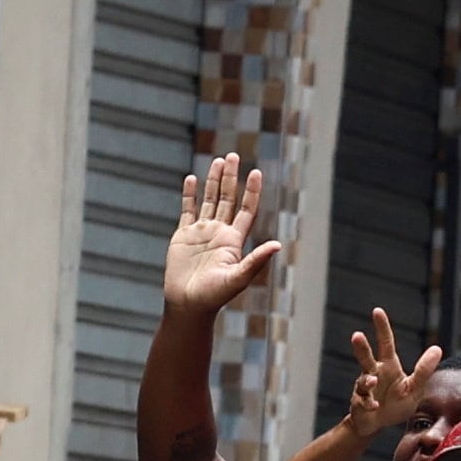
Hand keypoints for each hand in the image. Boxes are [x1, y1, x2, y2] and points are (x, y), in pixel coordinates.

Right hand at [163, 154, 282, 317]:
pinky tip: (192, 179)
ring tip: (218, 160)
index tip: (256, 173)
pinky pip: (187, 210)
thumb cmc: (214, 296)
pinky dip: (189, 194)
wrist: (188, 305)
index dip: (252, 192)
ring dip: (212, 181)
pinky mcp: (183, 236)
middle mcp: (219, 233)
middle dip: (230, 178)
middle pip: (227, 199)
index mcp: (234, 241)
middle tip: (233, 155)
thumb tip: (278, 245)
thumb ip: (256, 261)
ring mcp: (201, 233)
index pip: (246, 210)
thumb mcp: (238, 278)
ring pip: (208, 201)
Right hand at [338, 309, 440, 441]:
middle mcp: (374, 373)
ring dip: (366, 380)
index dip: (382, 327)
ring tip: (371, 380)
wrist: (379, 424)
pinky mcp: (361, 404)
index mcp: (388, 366)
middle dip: (361, 347)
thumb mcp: (415, 387)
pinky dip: (369, 404)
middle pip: (366, 357)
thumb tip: (437, 349)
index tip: (377, 311)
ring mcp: (365, 389)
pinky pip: (364, 402)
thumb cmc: (396, 403)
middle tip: (356, 335)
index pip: (385, 343)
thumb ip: (424, 370)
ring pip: (363, 380)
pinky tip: (374, 406)